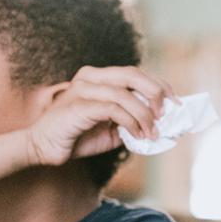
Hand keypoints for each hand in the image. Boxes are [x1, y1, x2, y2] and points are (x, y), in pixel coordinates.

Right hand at [26, 66, 177, 165]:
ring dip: (145, 115)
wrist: (44, 148)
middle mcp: (91, 77)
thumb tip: (163, 122)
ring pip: (125, 93)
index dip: (160, 85)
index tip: (176, 102)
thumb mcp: (113, 128)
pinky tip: (137, 135)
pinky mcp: (78, 105)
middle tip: (167, 114)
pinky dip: (131, 122)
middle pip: (133, 74)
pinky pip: (113, 109)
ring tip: (152, 132)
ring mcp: (83, 89)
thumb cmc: (79, 137)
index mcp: (100, 77)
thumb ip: (133, 119)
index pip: (136, 73)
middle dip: (156, 93)